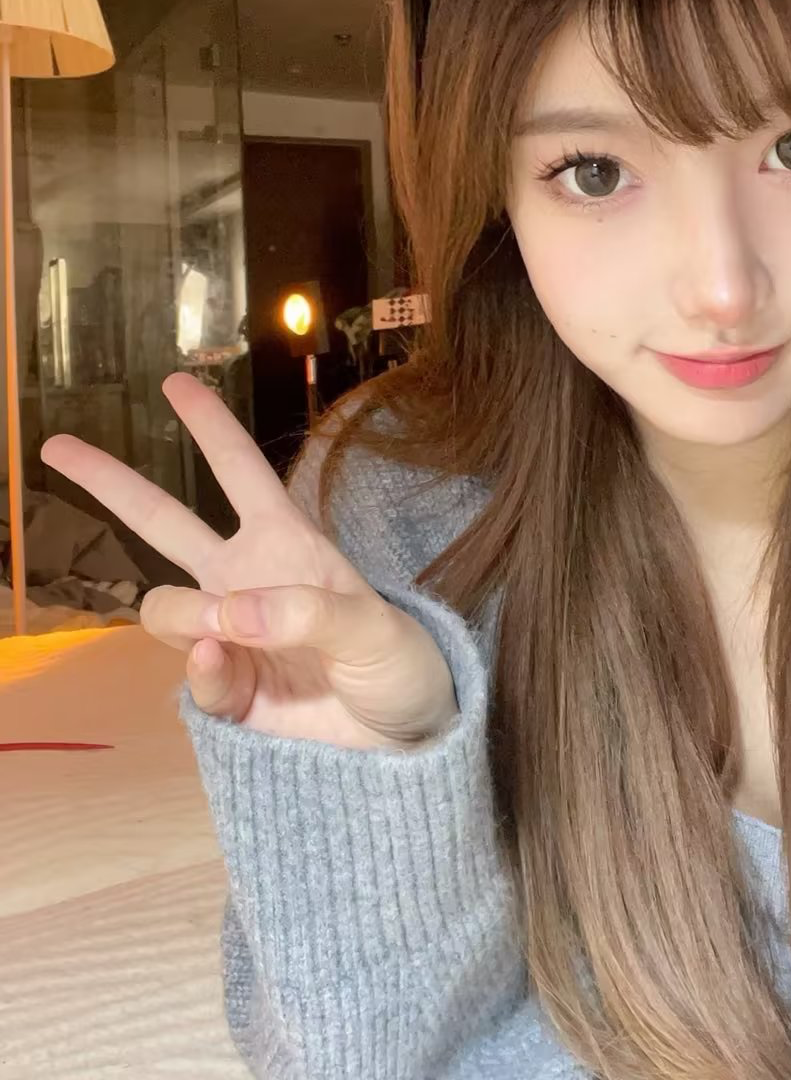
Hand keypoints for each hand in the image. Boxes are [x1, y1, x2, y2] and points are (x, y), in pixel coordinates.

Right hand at [41, 373, 457, 749]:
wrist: (399, 742)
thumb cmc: (398, 665)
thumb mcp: (372, 629)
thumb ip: (306, 613)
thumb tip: (228, 611)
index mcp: (286, 544)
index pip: (239, 472)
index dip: (210, 426)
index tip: (175, 382)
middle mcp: (244, 579)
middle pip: (163, 521)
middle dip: (110, 482)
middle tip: (57, 445)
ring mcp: (227, 636)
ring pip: (163, 607)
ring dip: (186, 616)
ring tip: (233, 635)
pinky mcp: (222, 691)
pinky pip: (190, 674)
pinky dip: (205, 672)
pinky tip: (231, 667)